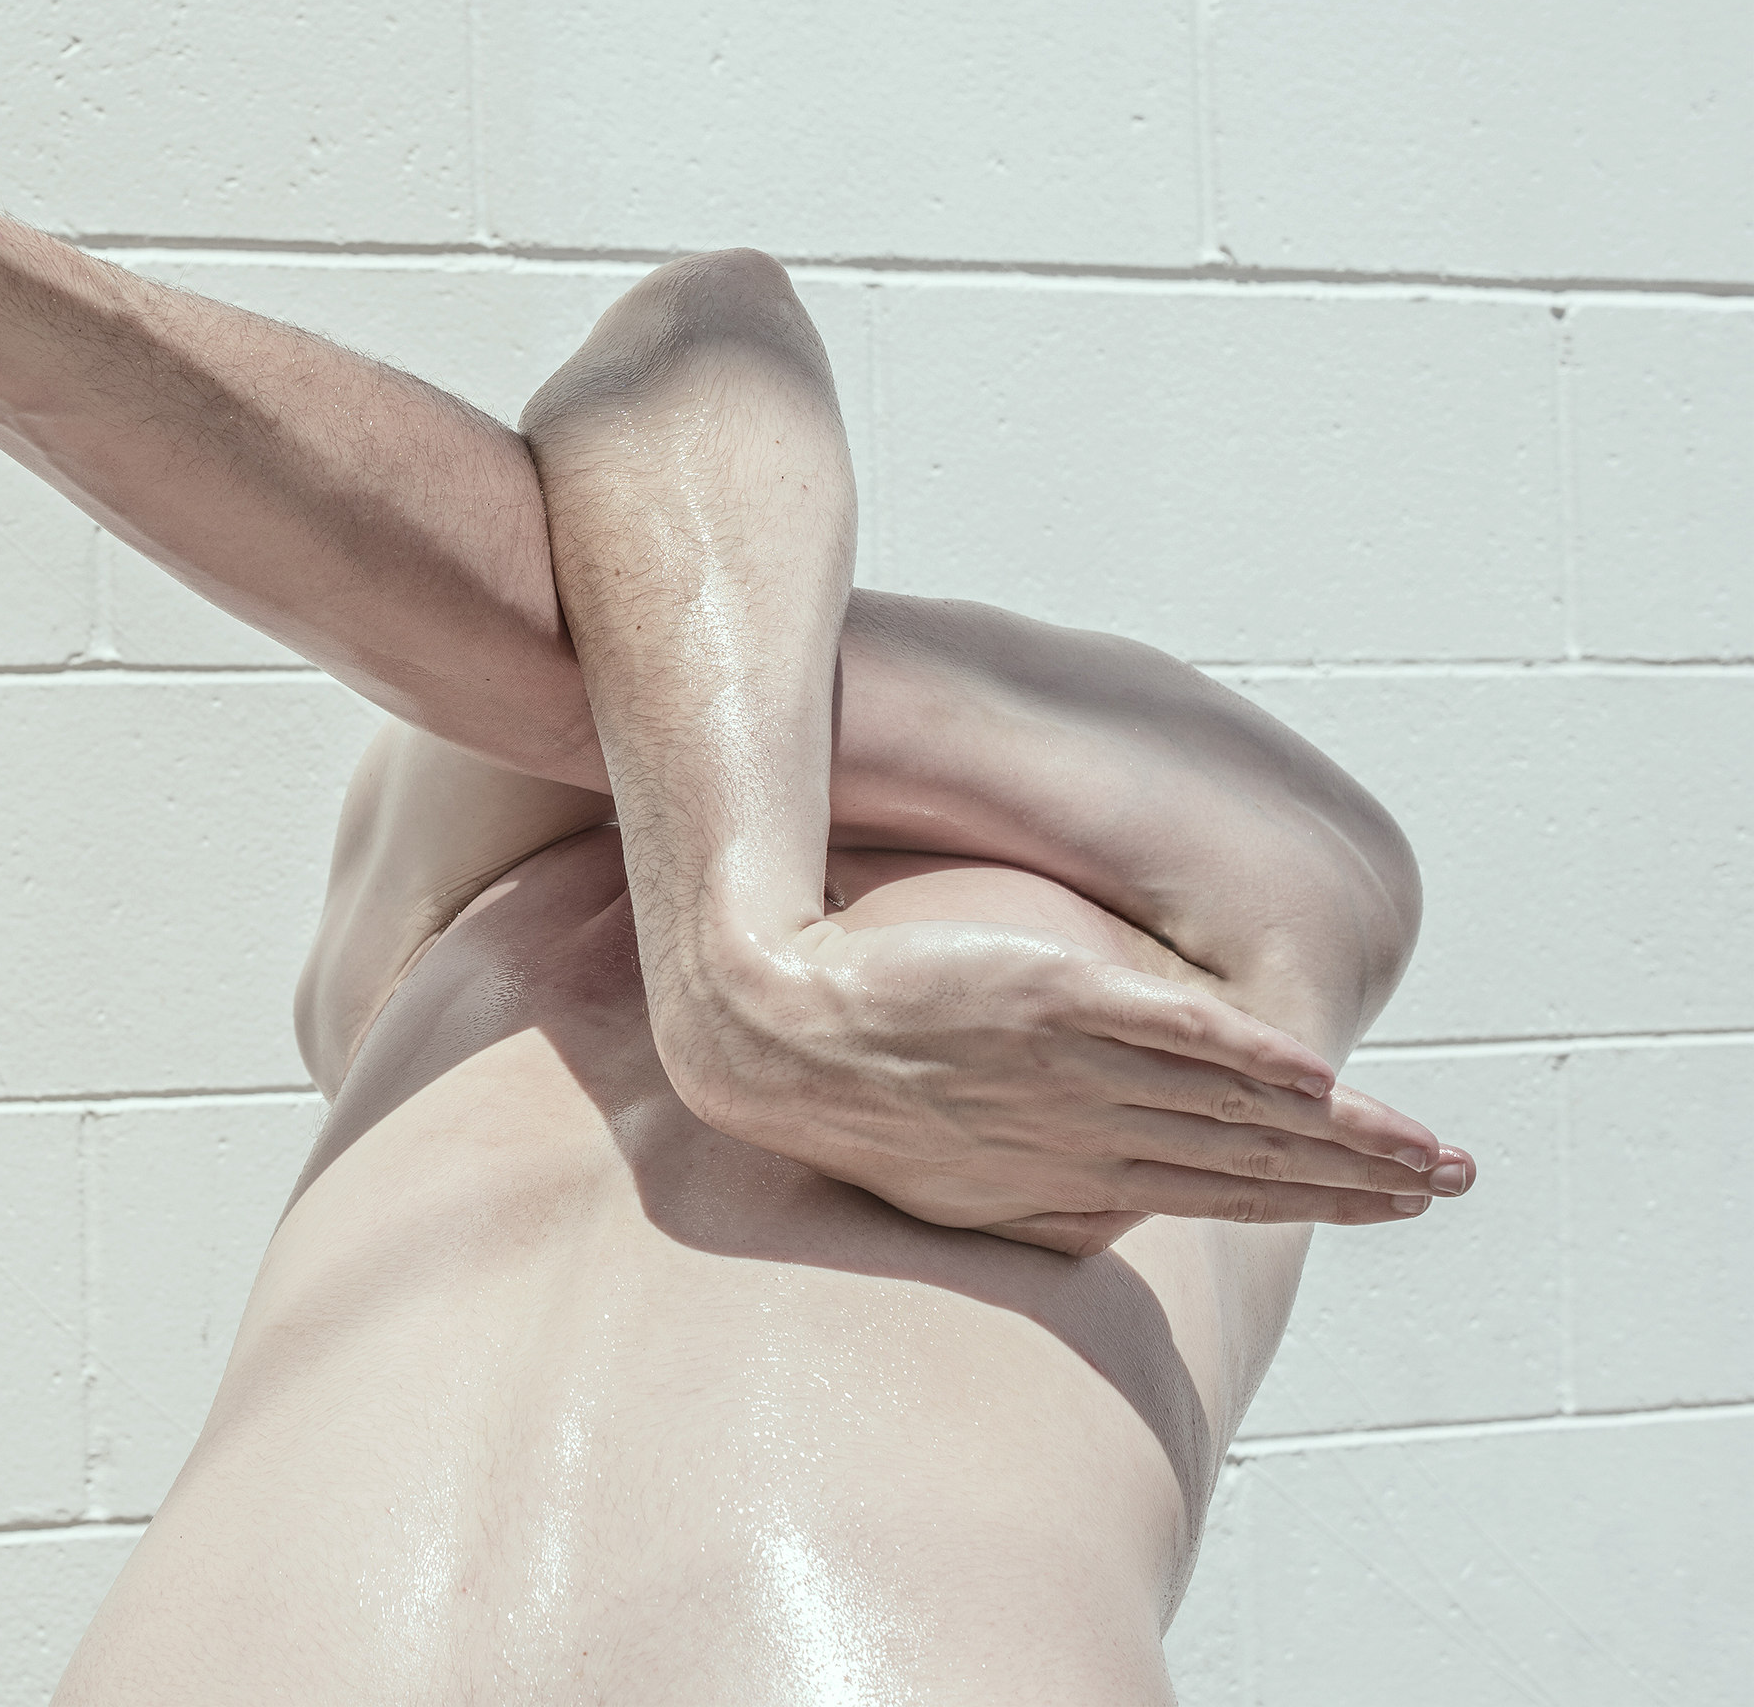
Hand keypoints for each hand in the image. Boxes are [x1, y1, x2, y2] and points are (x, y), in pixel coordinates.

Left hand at [653, 917, 1474, 1258]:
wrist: (753, 1016)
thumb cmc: (834, 1065)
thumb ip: (1032, 1164)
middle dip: (1352, 1177)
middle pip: (1241, 1158)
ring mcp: (1057, 1075)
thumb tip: (1096, 1194)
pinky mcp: (1035, 1006)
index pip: (1210, 1186)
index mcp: (1055, 1170)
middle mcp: (1072, 1134)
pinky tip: (1309, 1075)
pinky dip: (1234, 1057)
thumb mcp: (941, 1140)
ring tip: (1421, 1148)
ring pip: (1220, 1107)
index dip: (1308, 1196)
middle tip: (1454, 1182)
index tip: (1398, 1201)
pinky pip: (1155, 1035)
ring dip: (1328, 1131)